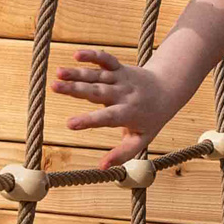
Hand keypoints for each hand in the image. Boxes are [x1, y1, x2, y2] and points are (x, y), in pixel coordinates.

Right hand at [54, 47, 177, 162]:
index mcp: (127, 113)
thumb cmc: (151, 119)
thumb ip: (122, 154)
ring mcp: (121, 79)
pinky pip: (106, 59)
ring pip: (97, 75)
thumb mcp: (141, 140)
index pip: (106, 117)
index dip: (89, 120)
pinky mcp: (119, 68)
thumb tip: (102, 168)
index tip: (69, 124)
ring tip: (58, 73)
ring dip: (77, 73)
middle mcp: (123, 94)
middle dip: (75, 89)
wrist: (168, 89)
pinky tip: (76, 54)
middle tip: (54, 88)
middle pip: (97, 91)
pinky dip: (93, 55)